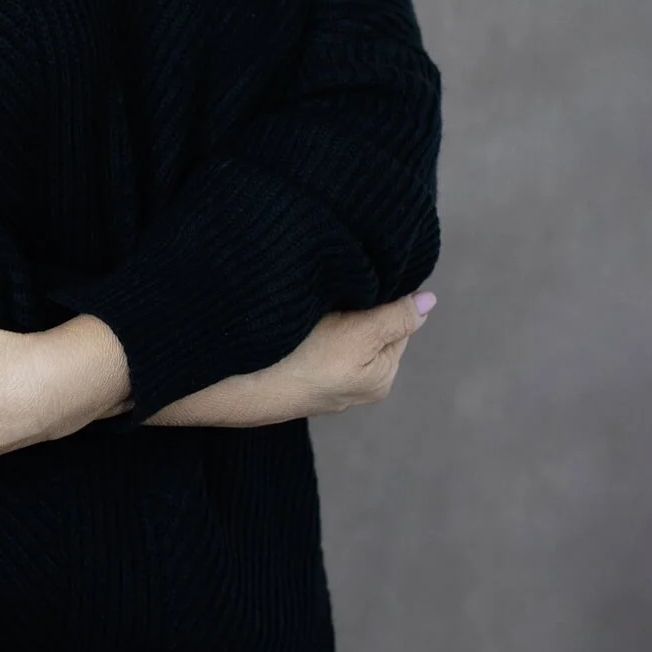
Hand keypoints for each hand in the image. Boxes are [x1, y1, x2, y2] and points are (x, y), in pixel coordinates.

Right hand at [145, 291, 436, 427]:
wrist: (220, 389)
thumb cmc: (291, 363)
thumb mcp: (355, 337)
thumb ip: (395, 317)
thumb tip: (431, 301)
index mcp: (380, 375)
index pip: (396, 311)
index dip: (378, 284)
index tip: (352, 263)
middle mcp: (356, 381)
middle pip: (369, 317)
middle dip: (355, 294)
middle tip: (326, 275)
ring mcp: (321, 378)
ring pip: (338, 321)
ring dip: (327, 303)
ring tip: (306, 290)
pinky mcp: (290, 372)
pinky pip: (311, 332)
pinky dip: (306, 315)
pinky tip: (289, 307)